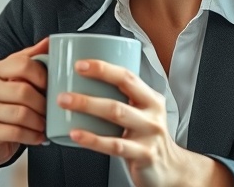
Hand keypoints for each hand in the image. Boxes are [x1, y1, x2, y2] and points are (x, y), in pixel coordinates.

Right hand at [0, 38, 48, 166]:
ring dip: (40, 121)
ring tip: (47, 124)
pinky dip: (33, 136)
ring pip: (20, 114)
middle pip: (23, 91)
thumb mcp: (18, 78)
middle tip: (53, 110)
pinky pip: (16, 133)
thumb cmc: (8, 103)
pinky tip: (40, 136)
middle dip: (43, 103)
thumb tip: (50, 40)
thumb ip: (32, 58)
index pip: (23, 64)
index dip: (42, 75)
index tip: (51, 86)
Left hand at [57, 60, 217, 186]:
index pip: (127, 77)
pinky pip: (115, 145)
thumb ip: (122, 99)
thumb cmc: (147, 138)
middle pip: (119, 97)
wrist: (170, 169)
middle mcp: (152, 114)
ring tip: (65, 106)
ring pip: (116, 115)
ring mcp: (149, 134)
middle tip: (63, 94)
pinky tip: (76, 134)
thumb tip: (85, 84)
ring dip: (87, 107)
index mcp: (150, 99)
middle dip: (88, 93)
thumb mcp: (142, 113)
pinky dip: (93, 139)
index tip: (79, 65)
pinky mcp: (144, 154)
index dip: (103, 69)